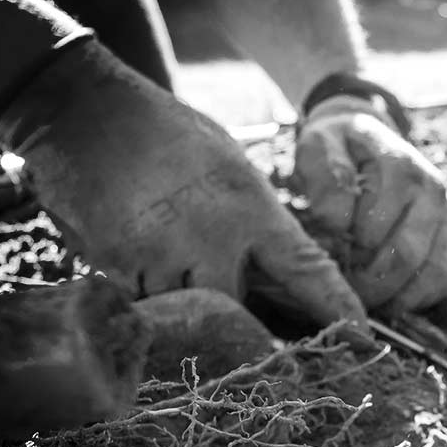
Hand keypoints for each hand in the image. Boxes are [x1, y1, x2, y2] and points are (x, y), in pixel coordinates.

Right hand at [0, 41, 366, 329]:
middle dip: (237, 318)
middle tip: (235, 315)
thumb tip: (276, 266)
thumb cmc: (166, 132)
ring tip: (172, 271)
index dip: (336, 308)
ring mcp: (159, 255)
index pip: (306, 270)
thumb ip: (255, 216)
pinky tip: (140, 261)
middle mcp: (209, 237)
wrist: (83, 109)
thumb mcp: (230, 163)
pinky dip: (146, 297)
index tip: (362, 337)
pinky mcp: (114, 265)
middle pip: (239, 313)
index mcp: (248, 208)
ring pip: (186, 316)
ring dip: (186, 308)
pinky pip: (142, 306)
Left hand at [289, 94, 446, 312]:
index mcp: (401, 168)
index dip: (347, 254)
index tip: (325, 258)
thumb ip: (326, 178)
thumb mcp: (320, 146)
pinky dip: (416, 299)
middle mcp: (432, 192)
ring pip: (431, 273)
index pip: (375, 229)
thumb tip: (338, 224)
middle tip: (342, 291)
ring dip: (395, 296)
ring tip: (364, 299)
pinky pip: (442, 280)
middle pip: (406, 256)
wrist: (364, 135)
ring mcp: (445, 217)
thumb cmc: (337, 147)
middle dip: (370, 283)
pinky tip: (388, 301)